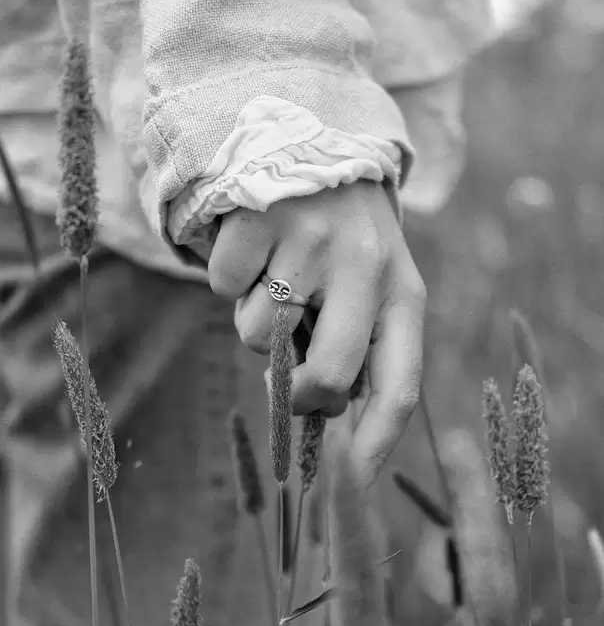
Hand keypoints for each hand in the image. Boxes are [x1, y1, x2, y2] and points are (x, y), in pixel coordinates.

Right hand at [207, 179, 425, 487]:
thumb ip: (355, 346)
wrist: (318, 141)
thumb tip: (316, 410)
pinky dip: (229, 279)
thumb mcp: (372, 287)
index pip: (399, 385)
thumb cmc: (346, 241)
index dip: (377, 442)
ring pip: (259, 334)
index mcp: (403, 292)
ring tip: (277, 278)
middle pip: (327, 376)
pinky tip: (255, 248)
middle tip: (287, 385)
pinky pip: (223, 286)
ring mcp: (310, 240)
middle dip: (297, 396)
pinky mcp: (260, 216)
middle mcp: (364, 266)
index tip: (354, 484)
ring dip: (255, 323)